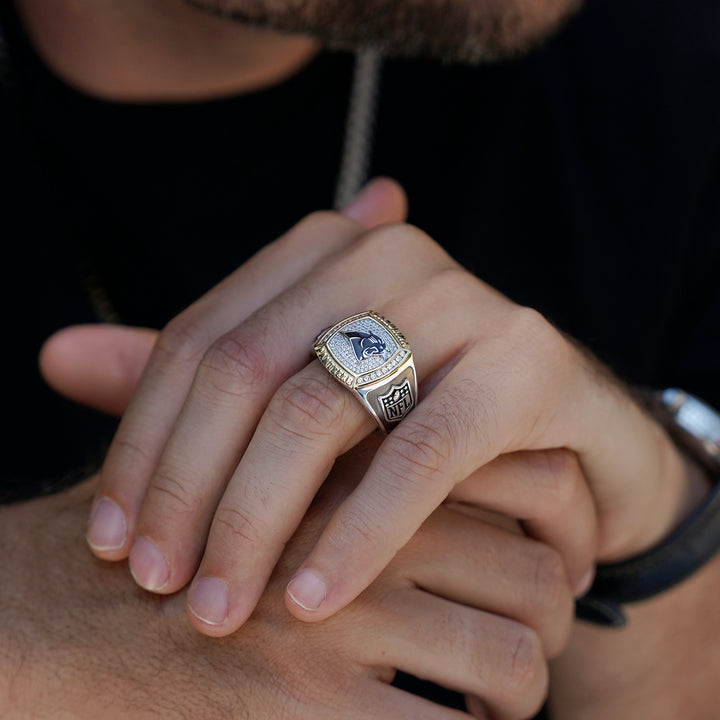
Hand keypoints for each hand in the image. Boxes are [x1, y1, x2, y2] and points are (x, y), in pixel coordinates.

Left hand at [49, 180, 697, 637]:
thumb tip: (58, 356)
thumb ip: (198, 382)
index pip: (200, 341)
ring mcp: (462, 301)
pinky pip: (422, 456)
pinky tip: (311, 600)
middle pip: (247, 372)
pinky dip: (360, 534)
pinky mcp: (526, 363)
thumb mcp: (309, 397)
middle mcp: (386, 257)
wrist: (565, 430)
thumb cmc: (422, 414)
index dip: (143, 440)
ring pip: (321, 413)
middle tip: (161, 586)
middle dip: (190, 490)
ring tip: (220, 609)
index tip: (115, 538)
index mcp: (323, 252)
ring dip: (257, 521)